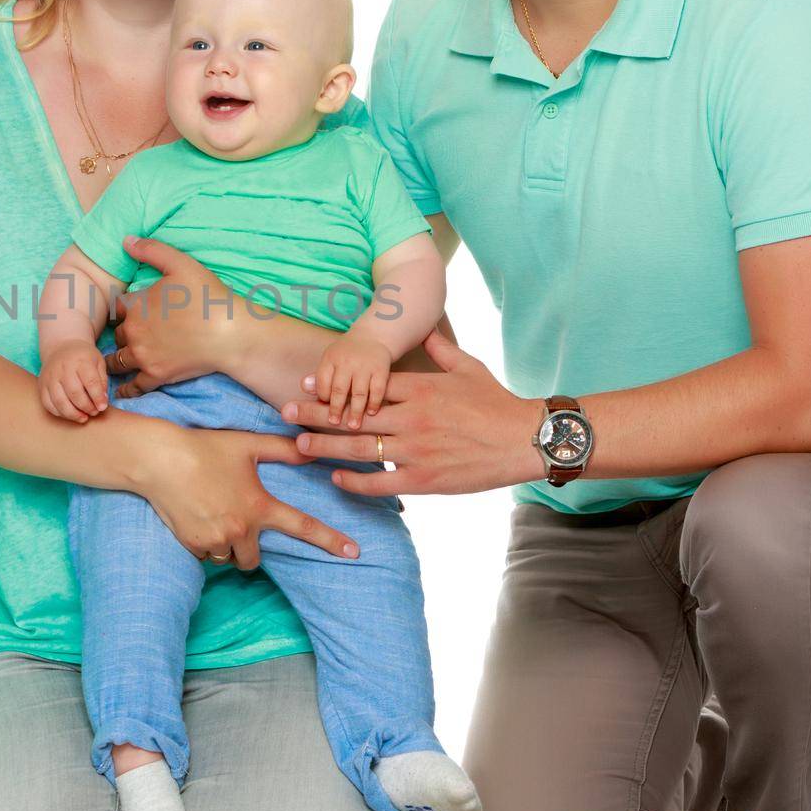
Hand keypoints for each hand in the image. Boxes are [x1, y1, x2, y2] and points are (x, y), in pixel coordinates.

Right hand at [40, 340, 109, 421]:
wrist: (62, 346)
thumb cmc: (84, 357)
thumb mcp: (98, 363)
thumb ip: (102, 382)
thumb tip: (102, 403)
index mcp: (80, 360)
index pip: (90, 382)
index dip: (97, 397)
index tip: (103, 407)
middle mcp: (63, 368)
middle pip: (74, 393)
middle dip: (86, 407)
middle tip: (94, 412)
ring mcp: (50, 377)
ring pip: (59, 401)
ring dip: (73, 414)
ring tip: (83, 417)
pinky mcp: (42, 385)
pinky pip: (48, 404)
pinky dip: (60, 413)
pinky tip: (70, 414)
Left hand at [107, 237, 235, 397]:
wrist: (229, 333)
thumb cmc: (207, 297)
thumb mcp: (181, 263)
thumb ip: (151, 250)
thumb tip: (125, 240)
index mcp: (136, 305)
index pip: (117, 307)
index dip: (122, 308)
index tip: (124, 311)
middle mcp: (134, 332)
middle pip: (117, 334)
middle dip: (121, 334)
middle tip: (123, 336)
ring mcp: (144, 356)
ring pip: (117, 360)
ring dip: (115, 360)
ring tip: (113, 362)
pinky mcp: (156, 375)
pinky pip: (133, 386)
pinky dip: (125, 388)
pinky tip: (122, 389)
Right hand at [138, 425, 359, 569]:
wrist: (159, 459)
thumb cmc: (204, 448)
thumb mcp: (246, 444)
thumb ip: (281, 449)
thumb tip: (310, 447)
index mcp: (259, 505)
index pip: (303, 526)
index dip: (330, 541)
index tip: (355, 553)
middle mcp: (241, 528)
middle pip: (254, 559)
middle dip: (246, 547)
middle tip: (232, 522)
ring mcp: (215, 540)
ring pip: (227, 558)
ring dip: (224, 546)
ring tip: (210, 515)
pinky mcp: (192, 545)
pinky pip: (205, 556)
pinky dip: (203, 544)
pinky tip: (194, 518)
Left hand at [284, 332, 540, 495]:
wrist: (525, 439)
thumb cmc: (498, 402)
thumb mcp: (469, 367)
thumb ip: (441, 350)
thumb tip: (427, 329)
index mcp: (420, 389)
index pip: (368, 386)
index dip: (335, 386)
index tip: (307, 385)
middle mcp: (412, 418)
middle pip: (353, 414)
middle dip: (316, 413)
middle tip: (285, 413)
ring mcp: (417, 449)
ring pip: (359, 447)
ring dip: (325, 446)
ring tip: (298, 444)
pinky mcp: (425, 478)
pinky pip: (381, 481)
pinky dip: (356, 481)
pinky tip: (336, 478)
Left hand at [313, 335, 393, 428]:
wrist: (373, 336)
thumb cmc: (347, 354)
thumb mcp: (331, 360)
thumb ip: (320, 376)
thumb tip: (303, 388)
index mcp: (331, 358)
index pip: (323, 381)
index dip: (322, 397)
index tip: (323, 409)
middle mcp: (347, 361)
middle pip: (339, 389)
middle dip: (336, 408)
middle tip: (334, 423)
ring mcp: (365, 365)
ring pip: (359, 392)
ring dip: (355, 411)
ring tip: (353, 426)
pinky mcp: (382, 369)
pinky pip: (377, 390)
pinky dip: (374, 403)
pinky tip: (371, 413)